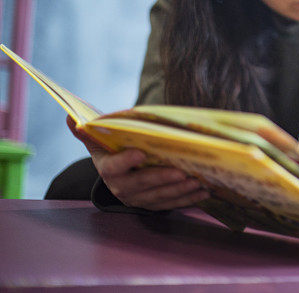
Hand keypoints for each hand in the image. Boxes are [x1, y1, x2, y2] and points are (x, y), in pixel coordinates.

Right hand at [68, 115, 208, 210]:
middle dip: (162, 179)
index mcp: (108, 169)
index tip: (140, 153)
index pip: (113, 168)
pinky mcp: (154, 205)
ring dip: (180, 191)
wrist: (120, 174)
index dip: (125, 161)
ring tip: (197, 180)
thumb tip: (70, 118)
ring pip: (160, 197)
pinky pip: (172, 204)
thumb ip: (89, 132)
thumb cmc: (113, 151)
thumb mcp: (99, 141)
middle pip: (142, 185)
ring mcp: (139, 199)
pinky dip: (189, 199)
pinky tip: (204, 191)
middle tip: (181, 171)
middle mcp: (121, 188)